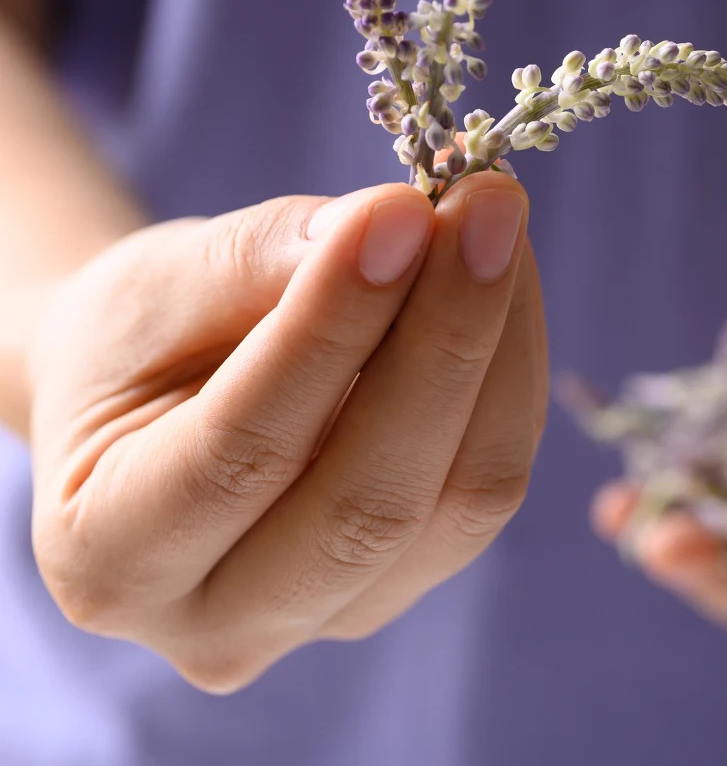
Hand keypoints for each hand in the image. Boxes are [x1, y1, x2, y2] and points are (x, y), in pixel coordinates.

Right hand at [26, 171, 546, 691]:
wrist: (154, 406)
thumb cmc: (136, 344)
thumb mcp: (153, 286)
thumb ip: (261, 260)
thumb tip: (397, 222)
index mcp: (110, 559)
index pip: (242, 453)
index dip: (332, 328)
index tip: (399, 211)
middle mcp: (226, 622)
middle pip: (372, 504)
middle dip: (447, 339)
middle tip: (484, 205)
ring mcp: (338, 616)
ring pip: (465, 497)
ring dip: (501, 344)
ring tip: (495, 220)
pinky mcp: (416, 575)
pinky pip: (493, 475)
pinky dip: (513, 367)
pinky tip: (502, 277)